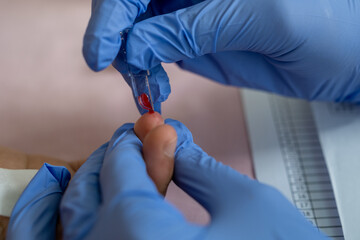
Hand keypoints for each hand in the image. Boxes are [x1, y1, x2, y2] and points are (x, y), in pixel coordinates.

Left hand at [60, 115, 327, 238]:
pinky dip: (52, 224)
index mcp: (142, 238)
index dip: (132, 142)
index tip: (144, 129)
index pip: (121, 168)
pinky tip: (67, 195)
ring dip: (78, 189)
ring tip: (87, 167)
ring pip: (69, 226)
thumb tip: (169, 137)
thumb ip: (199, 165)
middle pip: (89, 194)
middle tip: (130, 144)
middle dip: (110, 160)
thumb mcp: (245, 203)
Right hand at [84, 0, 359, 102]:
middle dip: (118, 37)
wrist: (348, 61)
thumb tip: (140, 44)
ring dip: (131, 59)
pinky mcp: (199, 43)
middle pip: (135, 6)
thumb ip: (198, 28)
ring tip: (143, 84)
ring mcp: (195, 17)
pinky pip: (159, 53)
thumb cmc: (330, 24)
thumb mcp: (263, 19)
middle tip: (123, 71)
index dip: (114, 13)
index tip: (102, 51)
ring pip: (142, 31)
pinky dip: (147, 71)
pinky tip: (154, 85)